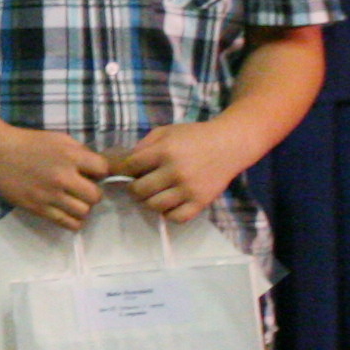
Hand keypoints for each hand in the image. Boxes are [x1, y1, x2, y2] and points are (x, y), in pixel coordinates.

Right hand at [0, 120, 117, 228]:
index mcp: (70, 156)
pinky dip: (73, 221)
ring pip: (83, 212)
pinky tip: (67, 213)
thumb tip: (98, 170)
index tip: (90, 173)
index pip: (103, 170)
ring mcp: (50, 195)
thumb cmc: (29, 143)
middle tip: (82, 190)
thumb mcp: (60, 139)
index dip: (99, 172)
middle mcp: (63, 177)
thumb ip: (80, 153)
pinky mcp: (38, 208)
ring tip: (73, 202)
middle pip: (96, 196)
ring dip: (82, 207)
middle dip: (92, 193)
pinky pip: (67, 223)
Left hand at [112, 120, 254, 224]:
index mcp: (164, 151)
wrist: (229, 144)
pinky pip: (176, 217)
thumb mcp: (165, 132)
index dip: (120, 170)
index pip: (129, 167)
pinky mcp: (201, 201)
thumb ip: (142, 146)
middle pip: (138, 190)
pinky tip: (170, 203)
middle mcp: (176, 171)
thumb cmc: (194, 136)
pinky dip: (168, 213)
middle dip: (134, 188)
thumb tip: (122, 165)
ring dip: (149, 201)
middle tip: (140, 183)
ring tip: (154, 193)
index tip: (121, 172)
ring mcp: (189, 189)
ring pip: (154, 206)